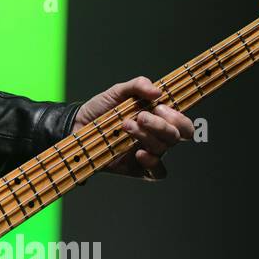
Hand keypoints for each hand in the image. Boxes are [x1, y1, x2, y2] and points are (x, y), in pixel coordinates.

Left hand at [74, 76, 192, 180]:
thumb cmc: (100, 109)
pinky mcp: (138, 169)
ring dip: (146, 136)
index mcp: (158, 118)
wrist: (77, 126)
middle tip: (141, 117)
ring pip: (163, 149)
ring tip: (125, 126)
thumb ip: (137, 85)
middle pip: (177, 136)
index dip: (177, 117)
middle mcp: (157, 136)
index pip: (182, 122)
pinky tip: (137, 153)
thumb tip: (157, 91)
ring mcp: (148, 153)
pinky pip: (157, 172)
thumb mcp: (117, 91)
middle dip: (161, 125)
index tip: (159, 107)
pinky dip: (152, 162)